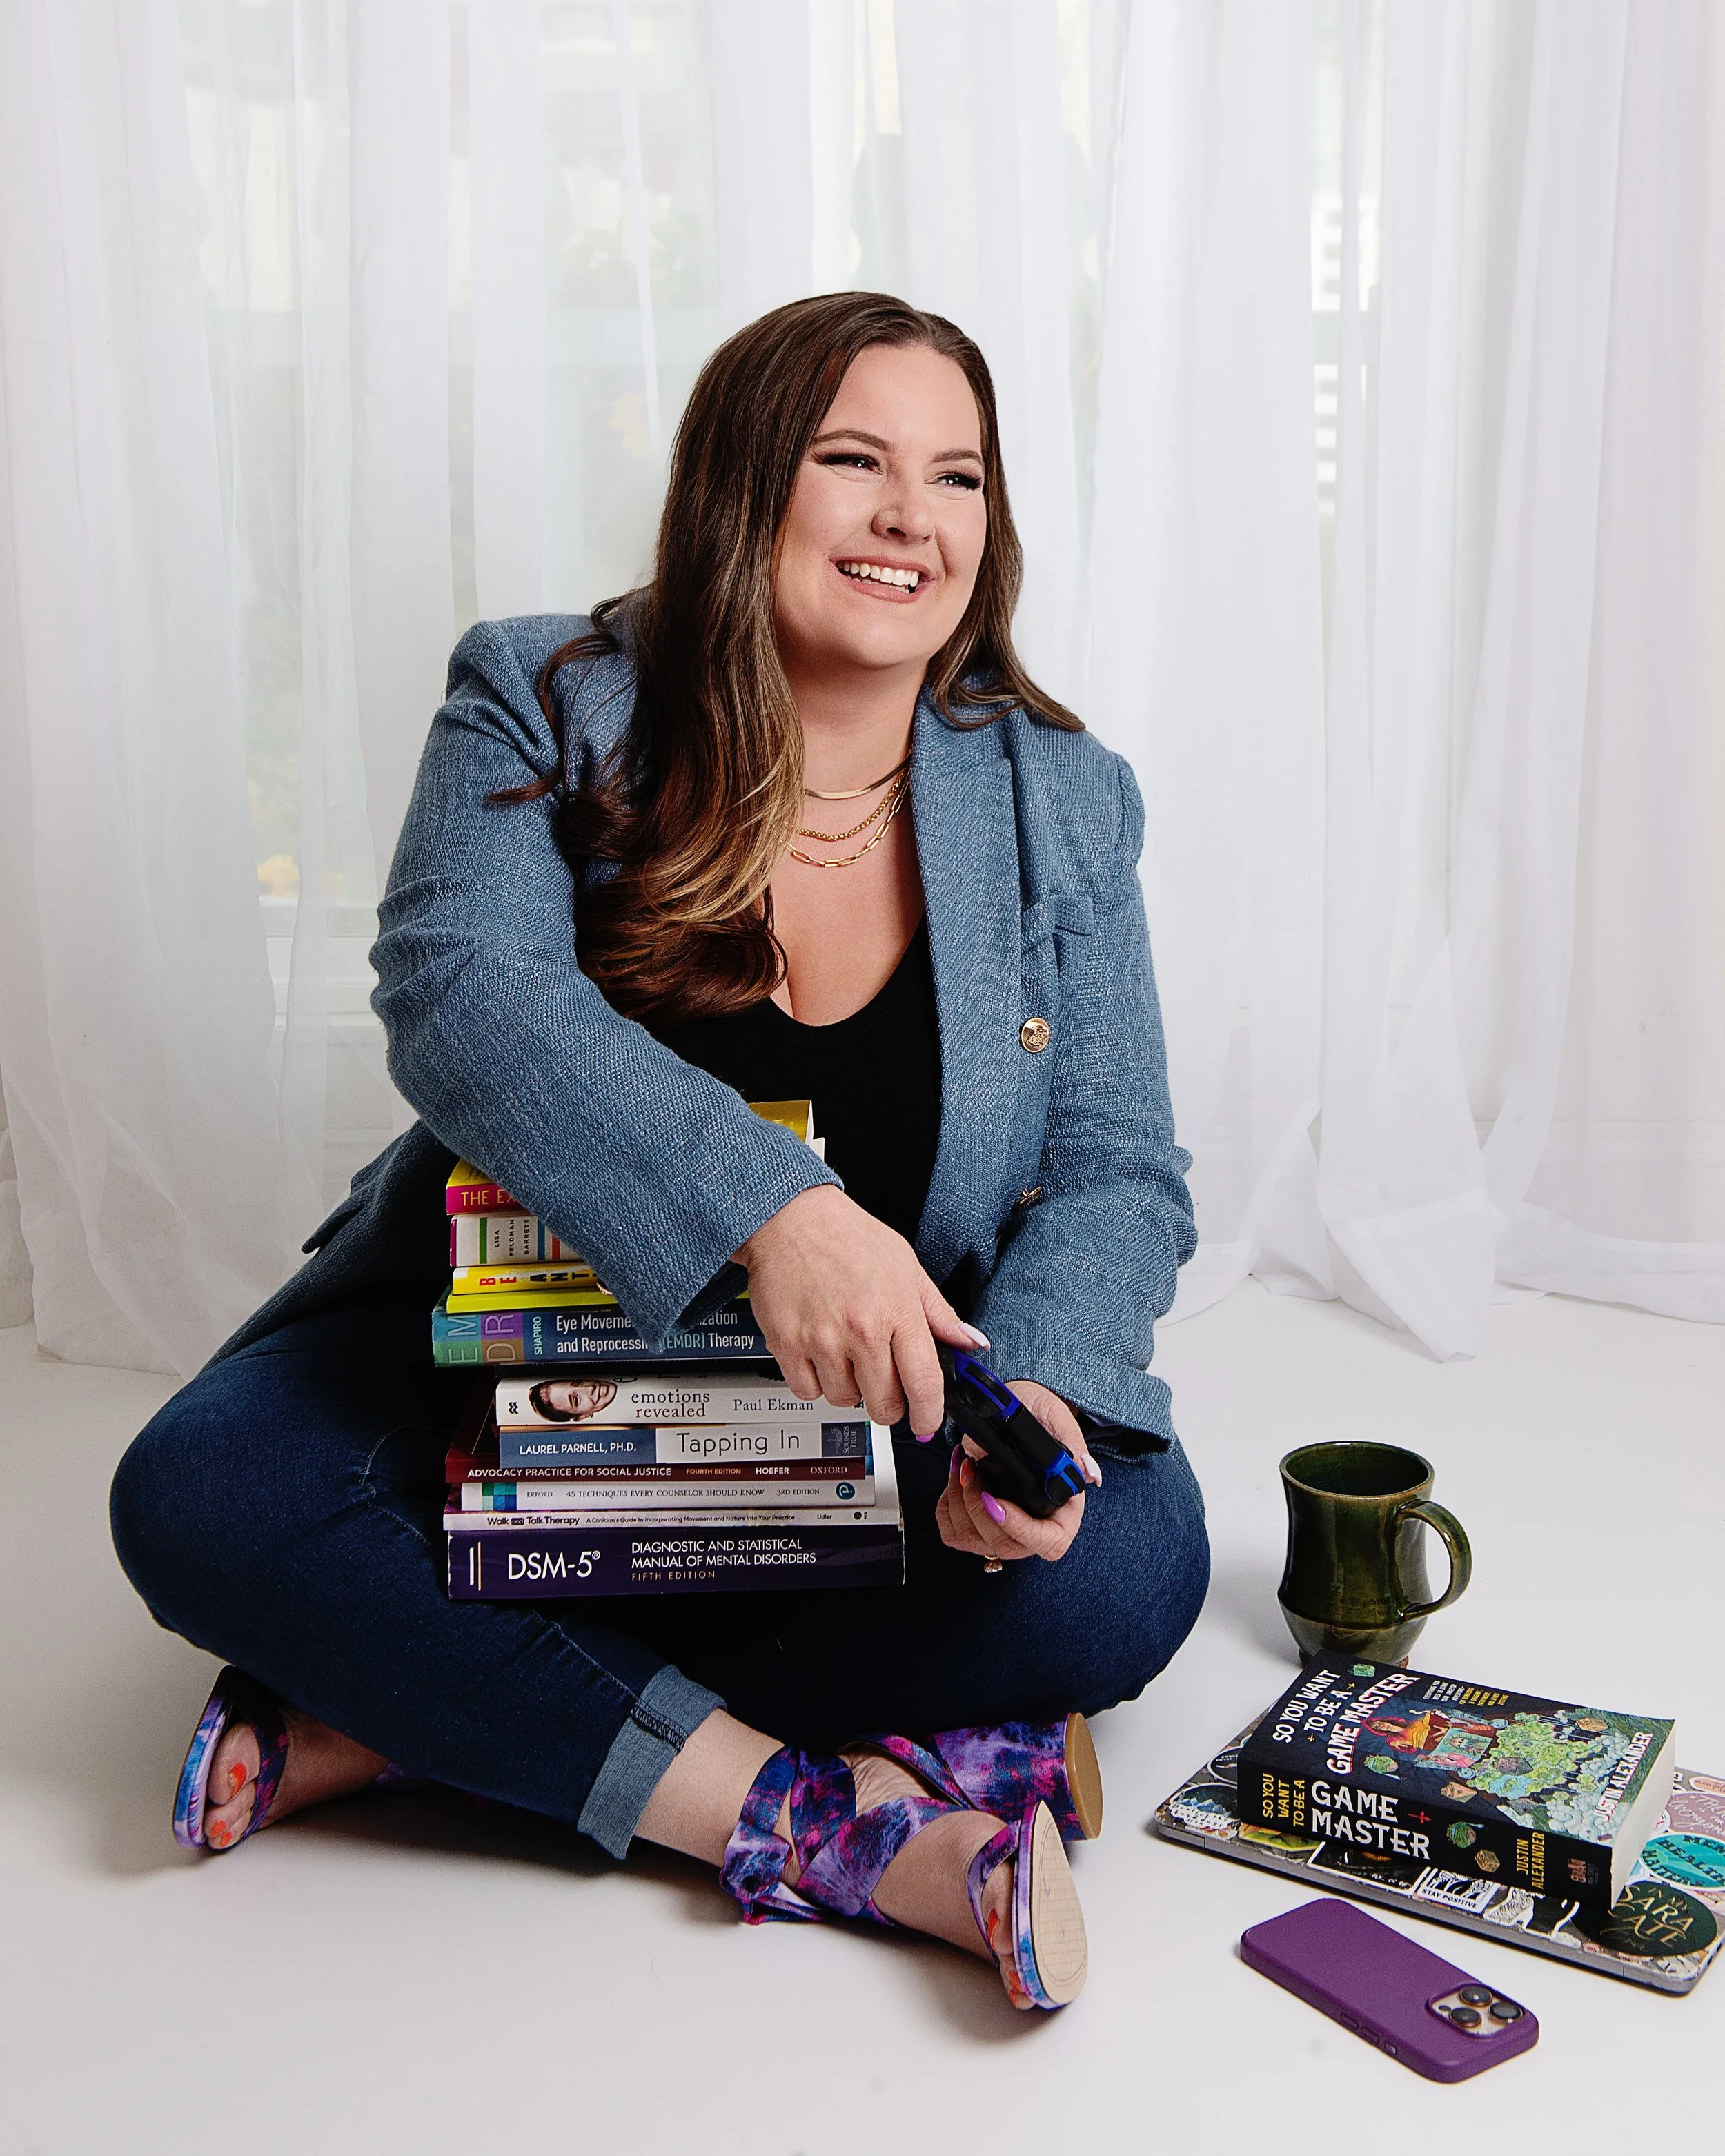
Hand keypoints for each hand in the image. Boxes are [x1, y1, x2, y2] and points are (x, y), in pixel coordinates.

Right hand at [735, 1184, 985, 1435]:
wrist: (790, 1219)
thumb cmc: (849, 1238)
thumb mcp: (907, 1267)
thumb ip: (939, 1313)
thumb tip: (970, 1342)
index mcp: (898, 1310)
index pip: (924, 1383)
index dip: (929, 1414)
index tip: (927, 1423)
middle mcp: (862, 1329)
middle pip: (884, 1404)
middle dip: (889, 1404)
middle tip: (884, 1384)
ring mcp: (823, 1340)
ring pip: (845, 1400)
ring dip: (849, 1389)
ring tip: (846, 1354)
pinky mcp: (787, 1344)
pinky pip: (807, 1392)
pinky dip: (815, 1383)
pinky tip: (820, 1355)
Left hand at [935, 1379, 1100, 1563]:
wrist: (1014, 1408)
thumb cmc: (1038, 1415)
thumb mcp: (1057, 1418)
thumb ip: (1071, 1444)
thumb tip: (1089, 1474)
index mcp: (1064, 1508)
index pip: (1050, 1542)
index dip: (1021, 1529)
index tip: (994, 1501)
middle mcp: (1035, 1525)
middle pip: (1005, 1545)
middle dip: (978, 1510)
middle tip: (970, 1471)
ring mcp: (1005, 1528)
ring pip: (974, 1540)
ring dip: (959, 1503)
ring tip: (962, 1465)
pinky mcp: (978, 1523)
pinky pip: (954, 1533)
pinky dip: (946, 1506)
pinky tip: (955, 1475)